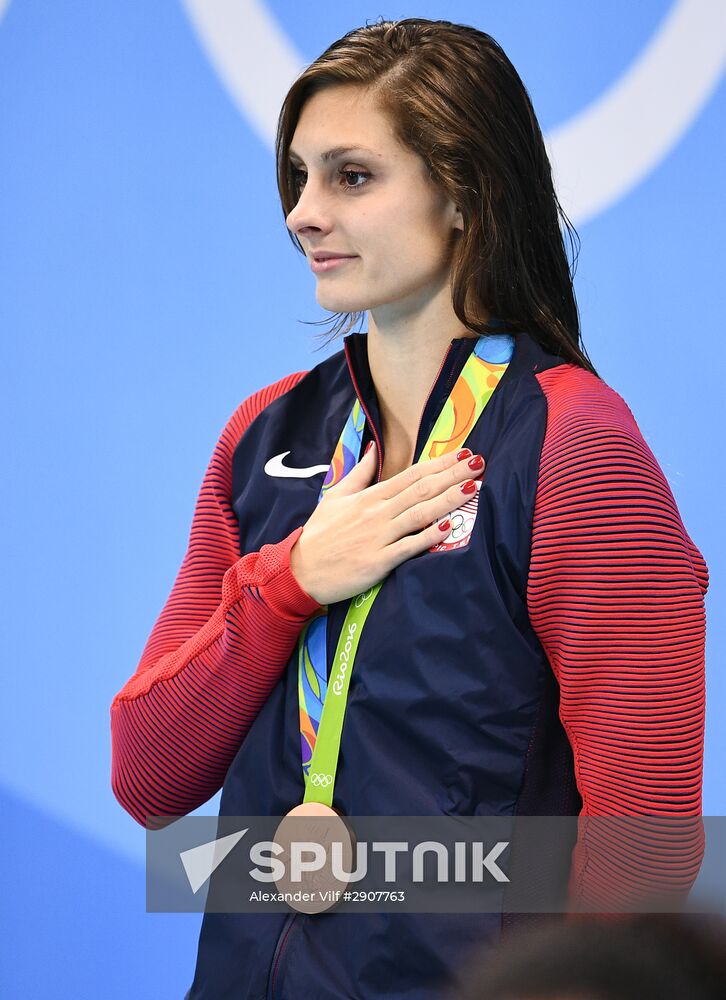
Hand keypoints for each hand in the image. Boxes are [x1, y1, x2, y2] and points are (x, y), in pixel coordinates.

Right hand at [289, 442, 485, 604]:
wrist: (300, 571)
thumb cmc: (319, 535)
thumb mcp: (335, 496)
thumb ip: (359, 473)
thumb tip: (373, 447)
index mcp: (369, 496)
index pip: (411, 475)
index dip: (439, 463)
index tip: (463, 452)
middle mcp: (377, 513)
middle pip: (421, 489)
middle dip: (452, 475)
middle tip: (480, 463)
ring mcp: (378, 537)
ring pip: (420, 513)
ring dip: (448, 499)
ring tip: (473, 487)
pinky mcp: (378, 561)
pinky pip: (409, 547)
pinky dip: (429, 536)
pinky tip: (449, 527)